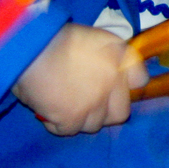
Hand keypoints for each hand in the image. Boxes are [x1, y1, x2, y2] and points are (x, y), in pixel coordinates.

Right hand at [13, 24, 148, 135]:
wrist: (29, 48)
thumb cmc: (55, 38)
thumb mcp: (94, 36)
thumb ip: (112, 54)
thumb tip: (121, 75)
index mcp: (119, 56)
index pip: (139, 80)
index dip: (125, 86)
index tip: (114, 87)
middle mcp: (112, 82)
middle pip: (120, 113)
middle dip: (106, 110)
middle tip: (86, 102)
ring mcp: (94, 104)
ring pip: (94, 125)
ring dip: (81, 118)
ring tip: (63, 102)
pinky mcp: (72, 120)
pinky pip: (69, 131)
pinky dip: (57, 124)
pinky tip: (49, 109)